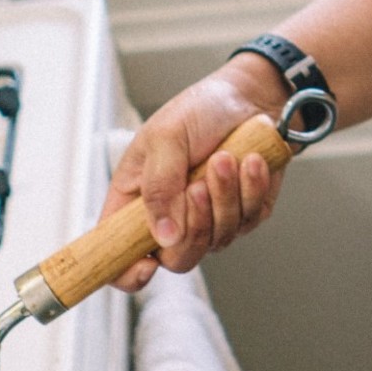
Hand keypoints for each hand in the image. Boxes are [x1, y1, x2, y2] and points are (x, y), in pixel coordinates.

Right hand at [103, 55, 289, 290]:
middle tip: (199, 183)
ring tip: (225, 158)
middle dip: (195, 223)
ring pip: (216, 240)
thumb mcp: (166, 137)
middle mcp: (171, 218)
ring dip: (225, 196)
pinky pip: (249, 221)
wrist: (250, 97)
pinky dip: (251, 189)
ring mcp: (209, 220)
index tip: (146, 267)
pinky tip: (250, 160)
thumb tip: (165, 237)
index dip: (127, 273)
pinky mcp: (244, 214)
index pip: (120, 256)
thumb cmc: (199, 111)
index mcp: (135, 202)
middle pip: (177, 259)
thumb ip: (160, 187)